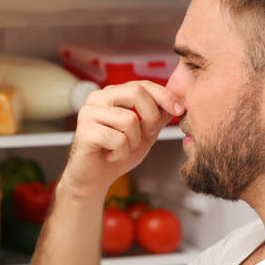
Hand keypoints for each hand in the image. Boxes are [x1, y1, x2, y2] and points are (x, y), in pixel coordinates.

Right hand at [60, 81, 184, 201]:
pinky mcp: (84, 132)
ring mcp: (89, 114)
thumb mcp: (144, 134)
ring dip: (134, 141)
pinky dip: (121, 153)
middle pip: (136, 92)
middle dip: (151, 116)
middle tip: (150, 133)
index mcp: (112, 94)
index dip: (164, 95)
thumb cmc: (116, 155)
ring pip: (129, 119)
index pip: (142, 85)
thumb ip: (157, 118)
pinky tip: (111, 156)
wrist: (93, 179)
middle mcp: (98, 98)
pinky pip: (117, 140)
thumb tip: (177, 104)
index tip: (179, 109)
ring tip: (123, 149)